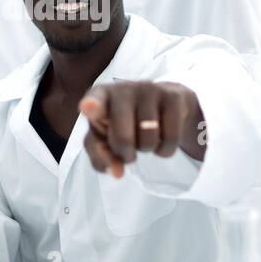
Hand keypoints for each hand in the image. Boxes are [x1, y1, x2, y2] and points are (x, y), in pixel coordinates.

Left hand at [78, 80, 202, 178]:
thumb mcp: (104, 139)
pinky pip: (171, 139)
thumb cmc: (122, 123)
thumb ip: (101, 158)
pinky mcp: (172, 97)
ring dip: (146, 150)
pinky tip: (160, 137)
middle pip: (123, 139)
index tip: (88, 107)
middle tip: (127, 148)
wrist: (159, 105)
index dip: (92, 106)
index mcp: (99, 96)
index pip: (93, 101)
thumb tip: (117, 172)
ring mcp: (149, 90)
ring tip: (143, 137)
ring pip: (148, 141)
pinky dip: (164, 150)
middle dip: (125, 154)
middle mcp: (123, 89)